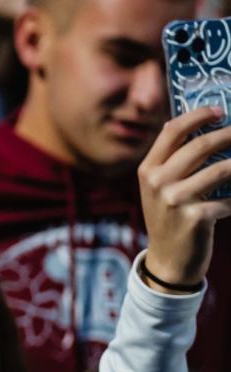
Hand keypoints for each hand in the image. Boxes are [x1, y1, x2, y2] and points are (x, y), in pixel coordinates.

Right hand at [138, 107, 230, 291]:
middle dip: (229, 135)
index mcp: (148, 170)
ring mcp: (175, 200)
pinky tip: (230, 205)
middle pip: (201, 146)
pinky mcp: (194, 218)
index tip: (219, 110)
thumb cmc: (170, 217)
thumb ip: (173, 160)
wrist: (168, 260)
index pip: (173, 130)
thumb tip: (205, 128)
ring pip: (221, 170)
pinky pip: (228, 200)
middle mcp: (157, 182)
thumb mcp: (160, 188)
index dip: (199, 116)